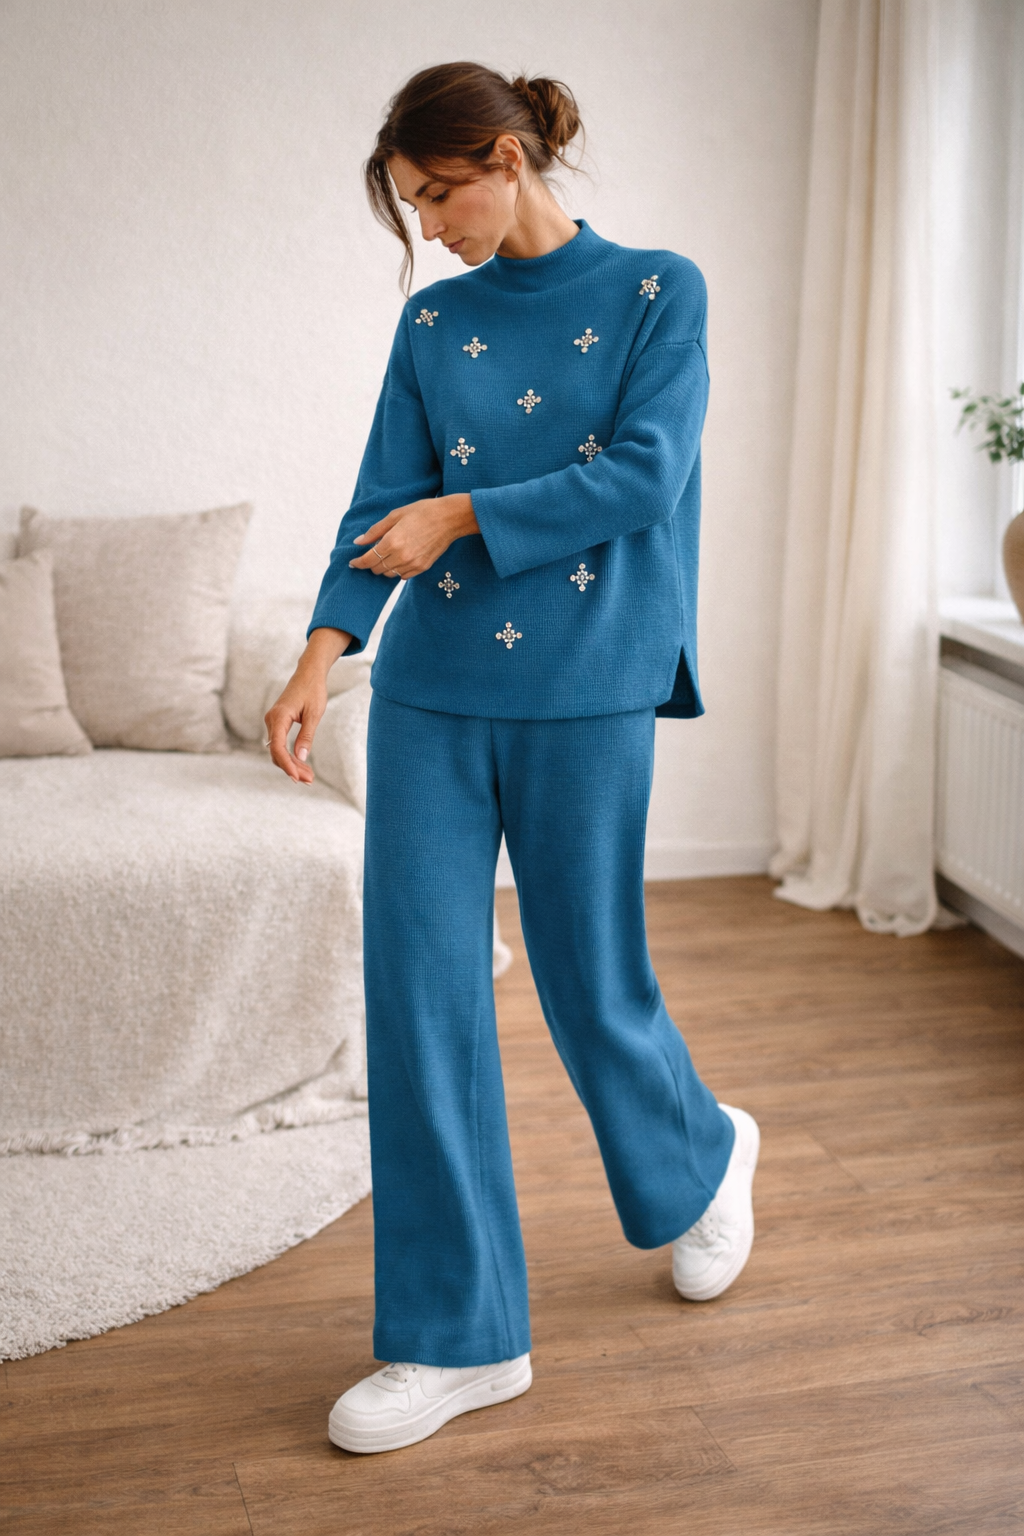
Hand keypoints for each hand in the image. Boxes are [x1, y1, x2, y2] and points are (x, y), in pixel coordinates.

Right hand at [264, 627, 350, 782]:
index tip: (297, 778)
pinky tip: (302, 765)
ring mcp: (273, 722)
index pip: (278, 747)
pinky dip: (291, 755)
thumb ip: (306, 736)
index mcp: (279, 716)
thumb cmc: (313, 690)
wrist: (308, 674)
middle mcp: (271, 720)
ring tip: (309, 777)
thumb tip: (301, 758)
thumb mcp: (314, 714)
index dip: (286, 764)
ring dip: (292, 764)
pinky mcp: (277, 724)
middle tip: (309, 781)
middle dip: (292, 768)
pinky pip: (280, 744)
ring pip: (278, 750)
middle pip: (276, 752)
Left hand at [349, 493, 478, 578]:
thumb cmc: (422, 512)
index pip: (368, 559)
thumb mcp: (395, 516)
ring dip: (384, 568)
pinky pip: (403, 576)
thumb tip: (358, 542)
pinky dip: (397, 570)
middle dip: (370, 564)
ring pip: (389, 574)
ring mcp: (413, 564)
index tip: (353, 562)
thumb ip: (375, 531)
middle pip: (377, 569)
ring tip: (386, 556)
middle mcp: (401, 556)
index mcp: (392, 541)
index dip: (358, 562)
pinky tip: (399, 559)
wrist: (449, 518)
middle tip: (370, 556)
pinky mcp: (422, 568)